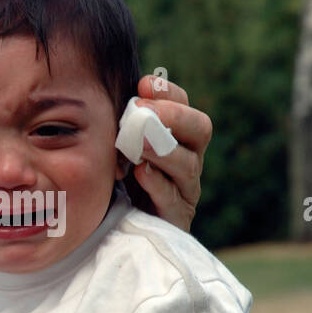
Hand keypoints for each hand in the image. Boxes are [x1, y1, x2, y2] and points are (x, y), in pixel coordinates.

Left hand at [131, 75, 210, 232]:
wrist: (123, 227)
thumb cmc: (121, 179)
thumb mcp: (120, 146)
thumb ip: (122, 122)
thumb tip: (111, 87)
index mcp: (178, 137)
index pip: (184, 105)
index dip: (168, 93)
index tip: (143, 85)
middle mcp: (189, 159)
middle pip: (200, 129)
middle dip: (173, 117)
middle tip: (142, 111)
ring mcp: (186, 189)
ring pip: (188, 164)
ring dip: (162, 149)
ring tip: (139, 142)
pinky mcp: (177, 216)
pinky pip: (173, 198)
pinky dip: (157, 184)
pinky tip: (140, 173)